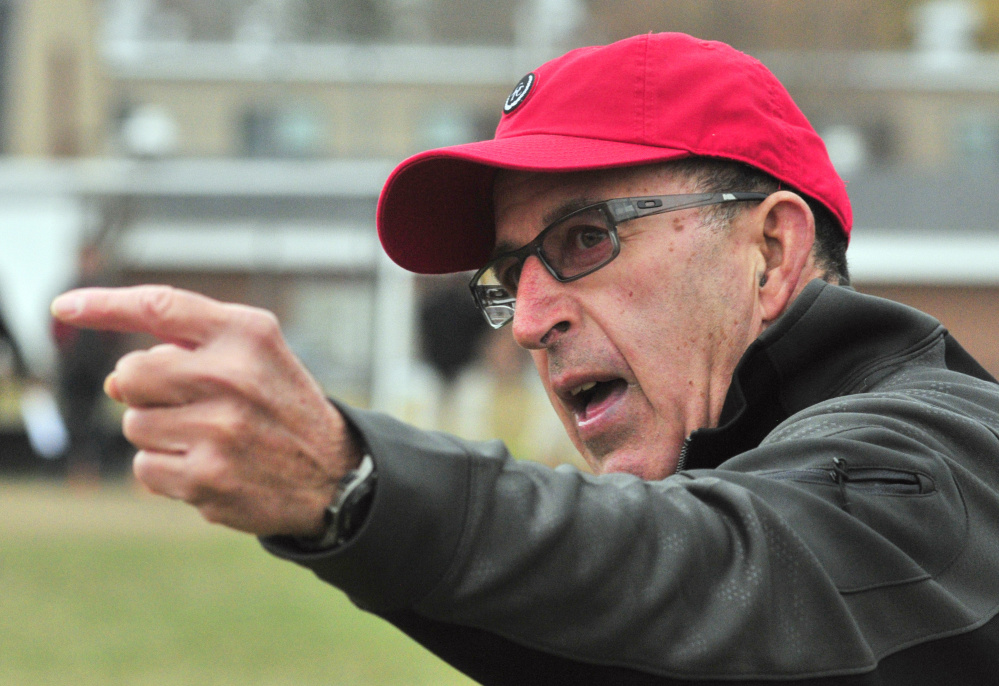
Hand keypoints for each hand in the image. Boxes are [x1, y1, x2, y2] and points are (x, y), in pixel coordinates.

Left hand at [51, 285, 362, 536]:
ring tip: (207, 438)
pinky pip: (145, 468)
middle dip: (143, 390)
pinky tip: (207, 466)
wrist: (333, 472)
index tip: (64, 307)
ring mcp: (220, 430)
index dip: (105, 305)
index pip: (162, 307)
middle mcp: (234, 376)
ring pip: (134, 425)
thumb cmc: (280, 405)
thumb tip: (115, 379)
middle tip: (184, 403)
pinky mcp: (207, 478)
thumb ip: (189, 348)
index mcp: (247, 335)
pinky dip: (165, 470)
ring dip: (158, 433)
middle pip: (131, 374)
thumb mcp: (256, 355)